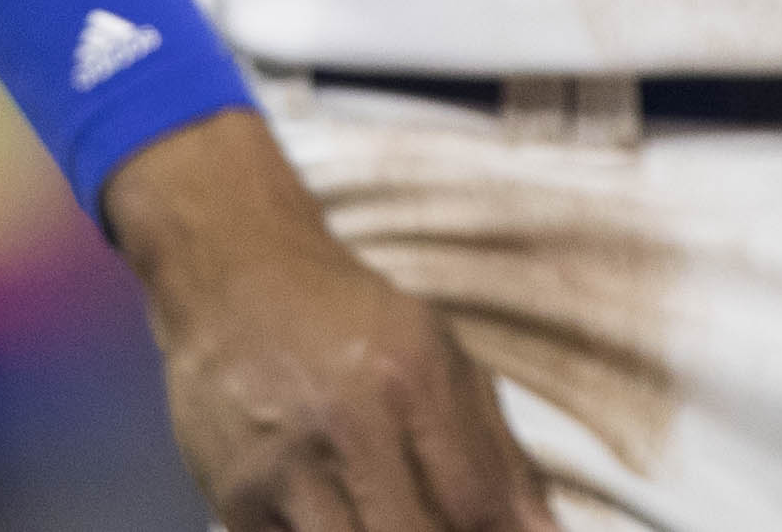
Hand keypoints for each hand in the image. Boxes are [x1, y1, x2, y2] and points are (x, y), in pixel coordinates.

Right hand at [104, 110, 561, 530]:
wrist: (234, 276)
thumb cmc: (352, 320)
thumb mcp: (442, 358)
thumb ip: (500, 453)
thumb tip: (548, 531)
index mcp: (414, 380)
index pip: (475, 503)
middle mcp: (348, 423)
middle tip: (442, 520)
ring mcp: (283, 467)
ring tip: (391, 515)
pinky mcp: (233, 500)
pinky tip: (351, 517)